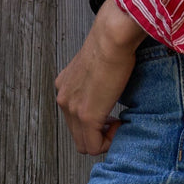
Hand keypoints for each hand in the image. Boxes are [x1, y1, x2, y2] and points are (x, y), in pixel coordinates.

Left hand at [55, 0, 148, 154]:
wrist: (112, 36)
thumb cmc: (112, 42)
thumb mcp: (97, 62)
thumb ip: (96, 77)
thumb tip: (110, 83)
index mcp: (65, 86)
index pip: (74, 118)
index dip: (95, 121)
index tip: (112, 113)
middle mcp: (64, 98)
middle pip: (77, 134)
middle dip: (98, 133)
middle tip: (116, 121)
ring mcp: (72, 109)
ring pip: (85, 144)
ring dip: (104, 139)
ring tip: (118, 123)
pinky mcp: (87, 116)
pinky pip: (94, 146)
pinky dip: (109, 142)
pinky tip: (120, 123)